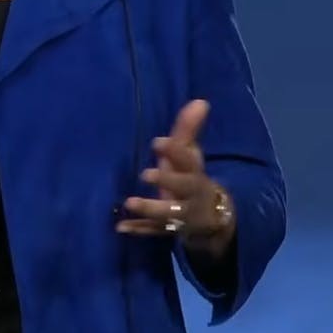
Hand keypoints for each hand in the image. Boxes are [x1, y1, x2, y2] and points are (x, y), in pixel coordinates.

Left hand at [117, 99, 234, 253]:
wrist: (212, 218)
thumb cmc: (191, 178)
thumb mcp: (190, 156)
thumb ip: (188, 130)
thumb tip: (201, 101)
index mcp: (195, 172)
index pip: (188, 160)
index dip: (175, 151)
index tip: (157, 142)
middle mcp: (190, 194)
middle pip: (183, 187)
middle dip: (166, 181)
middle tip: (145, 174)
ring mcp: (181, 215)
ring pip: (168, 213)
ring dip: (149, 208)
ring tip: (128, 202)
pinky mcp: (169, 230)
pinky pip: (154, 232)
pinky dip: (138, 230)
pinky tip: (120, 227)